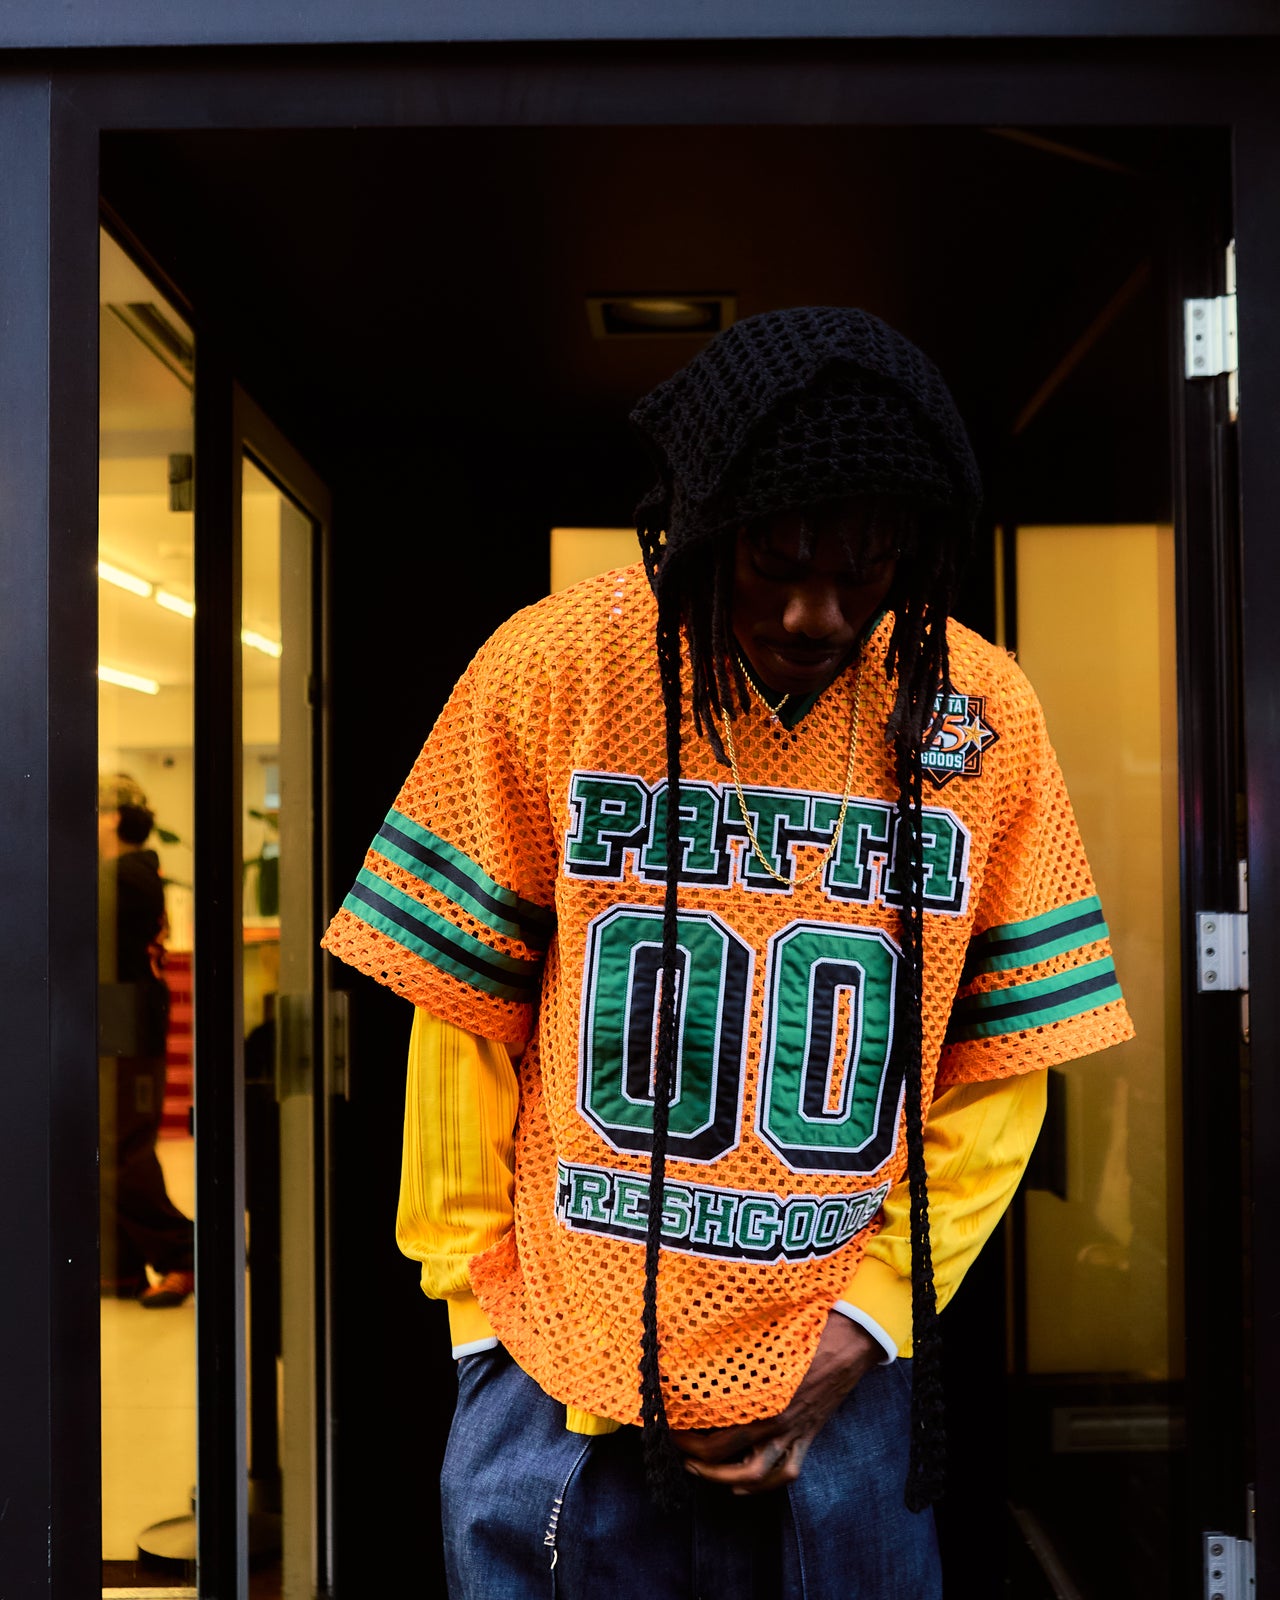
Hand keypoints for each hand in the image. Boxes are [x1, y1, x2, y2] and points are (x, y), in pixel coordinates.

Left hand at [670, 1313, 880, 1494]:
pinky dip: (761, 1486)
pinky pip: (785, 1473)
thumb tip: (699, 1349)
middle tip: (675, 1447)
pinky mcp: (807, 1437)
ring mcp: (793, 1432)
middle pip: (722, 1451)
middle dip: (694, 1455)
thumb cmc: (805, 1329)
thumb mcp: (764, 1334)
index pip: (710, 1420)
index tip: (667, 1419)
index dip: (684, 1426)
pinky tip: (740, 1487)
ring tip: (698, 1470)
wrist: (851, 1340)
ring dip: (720, 1478)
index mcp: (759, 1391)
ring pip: (753, 1474)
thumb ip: (735, 1348)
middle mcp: (774, 1418)